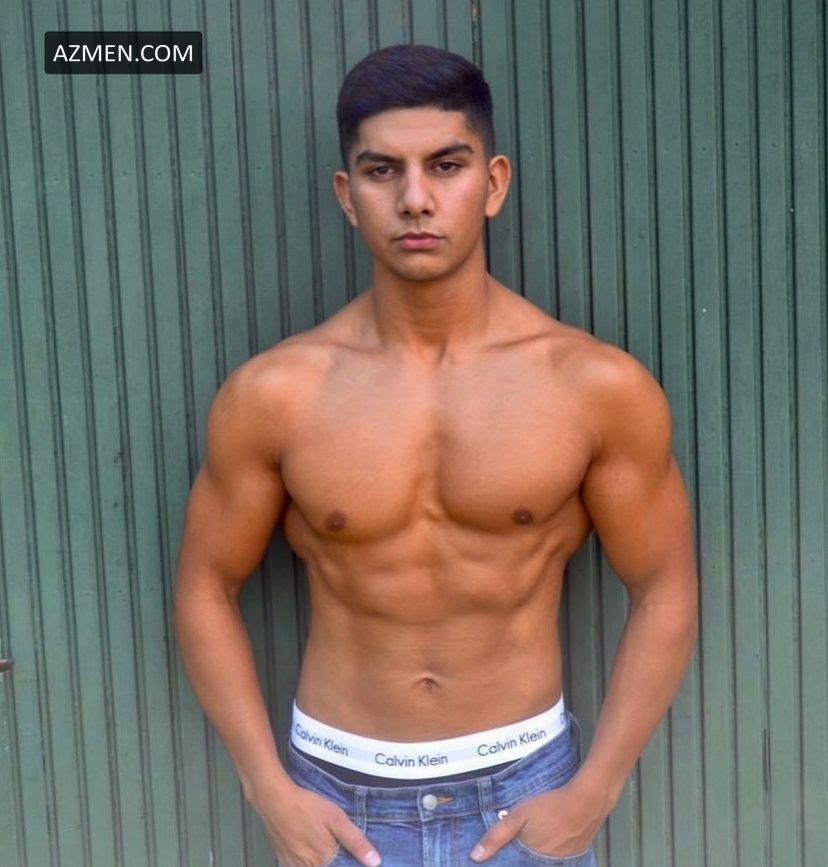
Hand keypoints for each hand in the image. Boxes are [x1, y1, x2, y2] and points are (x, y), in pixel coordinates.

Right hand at [252, 779, 380, 866]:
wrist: (274, 799)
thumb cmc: (307, 806)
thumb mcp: (336, 819)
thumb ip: (355, 841)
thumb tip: (374, 861)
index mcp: (324, 860)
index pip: (341, 866)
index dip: (347, 859)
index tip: (343, 847)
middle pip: (326, 865)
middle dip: (331, 857)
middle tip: (327, 837)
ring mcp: (293, 865)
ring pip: (312, 866)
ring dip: (318, 858)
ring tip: (317, 837)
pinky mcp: (283, 859)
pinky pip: (299, 864)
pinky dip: (306, 858)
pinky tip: (307, 841)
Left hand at [470, 781, 602, 861]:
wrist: (586, 801)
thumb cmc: (552, 806)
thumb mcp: (518, 816)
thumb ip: (497, 836)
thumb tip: (476, 856)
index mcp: (533, 860)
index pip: (515, 864)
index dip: (508, 859)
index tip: (501, 854)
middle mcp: (549, 865)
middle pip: (528, 862)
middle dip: (521, 855)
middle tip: (524, 836)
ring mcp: (563, 862)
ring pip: (542, 860)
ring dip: (537, 851)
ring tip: (539, 833)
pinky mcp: (575, 855)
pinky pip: (557, 856)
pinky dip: (551, 848)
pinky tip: (551, 833)